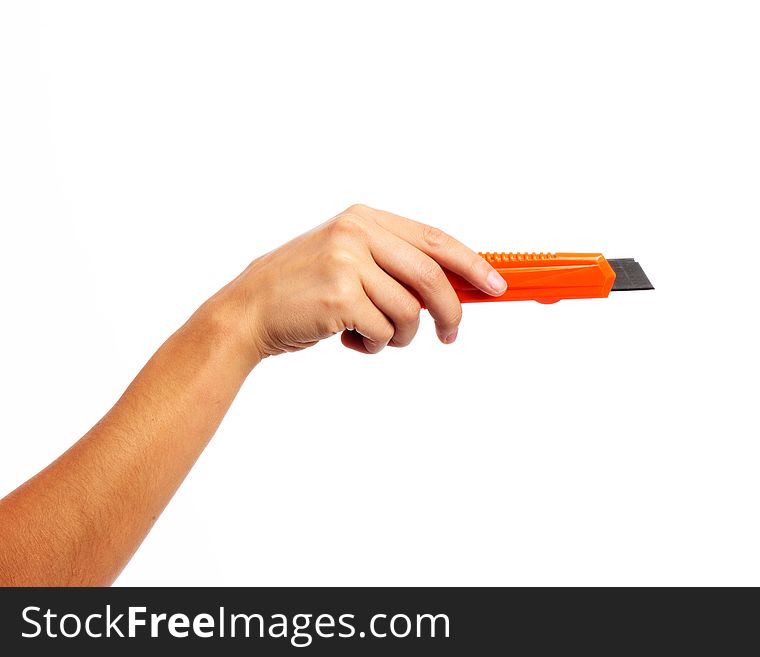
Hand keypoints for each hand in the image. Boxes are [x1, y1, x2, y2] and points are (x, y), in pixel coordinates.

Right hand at [219, 205, 507, 357]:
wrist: (248, 310)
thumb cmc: (304, 291)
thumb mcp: (348, 260)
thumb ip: (395, 265)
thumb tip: (459, 287)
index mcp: (364, 218)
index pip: (435, 239)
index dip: (472, 263)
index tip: (498, 285)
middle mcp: (356, 232)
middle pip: (432, 276)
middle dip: (450, 312)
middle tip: (451, 335)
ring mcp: (347, 262)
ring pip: (409, 311)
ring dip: (399, 336)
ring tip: (370, 335)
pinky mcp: (339, 296)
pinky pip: (384, 332)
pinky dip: (374, 346)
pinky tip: (347, 339)